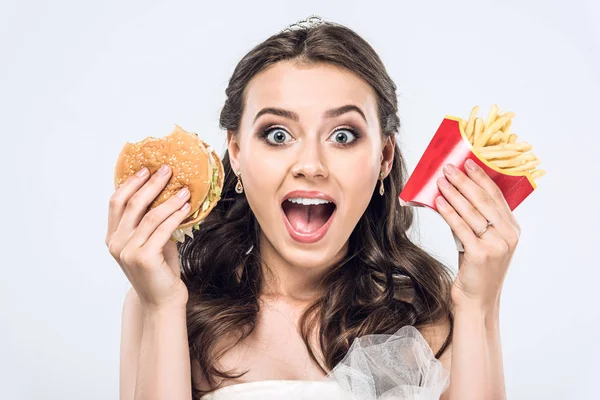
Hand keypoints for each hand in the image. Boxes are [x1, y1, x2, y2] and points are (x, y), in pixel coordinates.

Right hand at [106, 165, 190, 308]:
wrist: (162, 300)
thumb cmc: (159, 270)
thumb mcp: (151, 241)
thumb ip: (150, 222)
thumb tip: (167, 192)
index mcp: (113, 237)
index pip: (116, 202)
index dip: (130, 183)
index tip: (146, 168)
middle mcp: (116, 243)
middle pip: (132, 204)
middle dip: (151, 184)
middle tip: (167, 170)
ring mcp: (127, 251)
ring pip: (149, 216)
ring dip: (168, 199)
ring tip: (184, 189)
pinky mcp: (143, 258)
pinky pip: (162, 229)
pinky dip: (175, 215)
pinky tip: (186, 207)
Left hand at [435, 159, 520, 311]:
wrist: (477, 300)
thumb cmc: (477, 269)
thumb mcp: (483, 241)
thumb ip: (478, 220)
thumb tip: (454, 192)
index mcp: (512, 229)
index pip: (496, 196)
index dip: (481, 177)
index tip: (467, 163)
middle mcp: (508, 235)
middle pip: (483, 200)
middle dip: (464, 181)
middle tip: (448, 168)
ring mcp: (495, 245)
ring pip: (471, 211)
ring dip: (454, 193)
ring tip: (440, 181)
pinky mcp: (480, 254)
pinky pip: (460, 227)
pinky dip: (448, 212)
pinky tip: (439, 202)